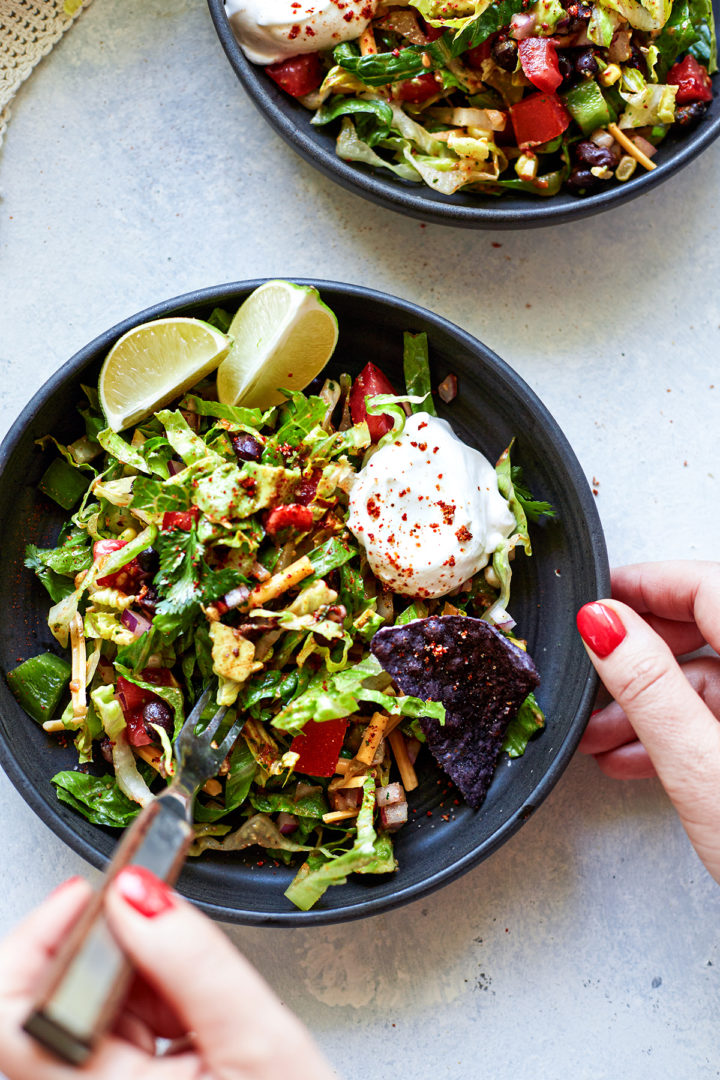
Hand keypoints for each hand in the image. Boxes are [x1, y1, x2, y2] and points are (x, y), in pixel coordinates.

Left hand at [0, 869, 336, 1078]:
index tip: (94, 893)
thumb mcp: (257, 1041)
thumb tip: (138, 893)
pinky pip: (108, 1030)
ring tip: (189, 994)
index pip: (16, 1015)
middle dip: (100, 949)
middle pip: (45, 1005)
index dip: (42, 940)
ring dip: (129, 975)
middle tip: (150, 924)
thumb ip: (194, 961)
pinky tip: (187, 1014)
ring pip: (77, 1010)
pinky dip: (145, 1001)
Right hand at [576, 561, 719, 882]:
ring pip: (714, 679)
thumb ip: (650, 689)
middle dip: (641, 652)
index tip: (599, 596)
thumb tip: (604, 624)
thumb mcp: (704, 770)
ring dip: (651, 702)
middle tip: (592, 668)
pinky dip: (679, 732)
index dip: (648, 584)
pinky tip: (633, 759)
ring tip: (598, 735)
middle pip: (710, 627)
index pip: (709, 586)